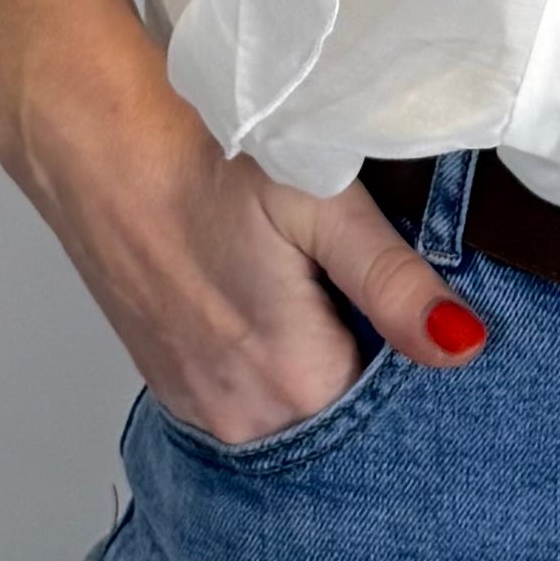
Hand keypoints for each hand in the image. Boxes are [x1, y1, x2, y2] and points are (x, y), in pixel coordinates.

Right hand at [0, 0, 487, 446]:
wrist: (96, 141)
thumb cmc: (210, 158)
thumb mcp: (321, 204)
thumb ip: (393, 284)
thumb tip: (464, 348)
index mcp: (290, 382)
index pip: (390, 406)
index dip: (408, 351)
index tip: (411, 300)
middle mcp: (241, 418)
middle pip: (339, 414)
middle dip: (365, 361)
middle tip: (361, 281)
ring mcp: (196, 405)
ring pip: (290, 407)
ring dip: (314, 361)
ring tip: (313, 284)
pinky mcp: (167, 383)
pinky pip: (244, 397)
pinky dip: (266, 361)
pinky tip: (270, 298)